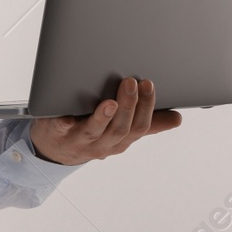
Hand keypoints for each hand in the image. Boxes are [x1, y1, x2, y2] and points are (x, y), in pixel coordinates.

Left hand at [29, 77, 180, 165]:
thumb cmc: (93, 133)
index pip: (140, 126)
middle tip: (131, 82)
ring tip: (110, 102)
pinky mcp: (57, 133)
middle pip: (120, 128)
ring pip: (95, 131)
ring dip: (103, 116)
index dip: (147, 107)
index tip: (148, 84)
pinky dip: (64, 122)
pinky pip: (61, 129)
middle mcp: (102, 143)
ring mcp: (80, 140)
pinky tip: (67, 114)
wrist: (55, 149)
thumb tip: (176, 118)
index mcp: (120, 140)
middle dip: (128, 106)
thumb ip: (148, 123)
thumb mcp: (122, 131)